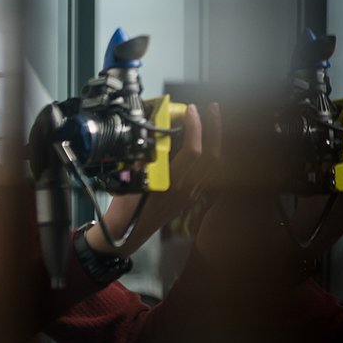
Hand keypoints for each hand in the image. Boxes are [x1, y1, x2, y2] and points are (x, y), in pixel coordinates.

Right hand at [88, 101, 214, 259]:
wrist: (127, 234)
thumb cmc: (125, 207)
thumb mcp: (130, 178)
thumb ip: (146, 157)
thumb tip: (157, 135)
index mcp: (172, 184)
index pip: (193, 151)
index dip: (196, 127)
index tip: (191, 110)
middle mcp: (188, 190)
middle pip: (213, 156)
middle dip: (215, 129)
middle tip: (212, 108)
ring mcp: (193, 196)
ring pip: (216, 166)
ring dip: (217, 141)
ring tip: (212, 122)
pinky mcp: (193, 199)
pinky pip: (210, 174)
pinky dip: (212, 155)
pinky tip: (207, 144)